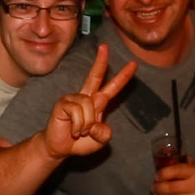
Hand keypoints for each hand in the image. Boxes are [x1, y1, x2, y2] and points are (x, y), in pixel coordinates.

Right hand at [42, 45, 136, 160]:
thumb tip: (97, 124)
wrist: (61, 148)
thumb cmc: (80, 142)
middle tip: (104, 46)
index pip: (112, 87)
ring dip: (87, 124)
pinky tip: (73, 129)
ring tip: (80, 131)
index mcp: (97, 103)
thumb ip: (104, 133)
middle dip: (100, 61)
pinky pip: (77, 111)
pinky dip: (78, 125)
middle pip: (95, 76)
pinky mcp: (63, 103)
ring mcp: (74, 98)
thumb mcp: (99, 141)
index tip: (133, 64)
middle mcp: (86, 97)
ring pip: (89, 106)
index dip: (123, 77)